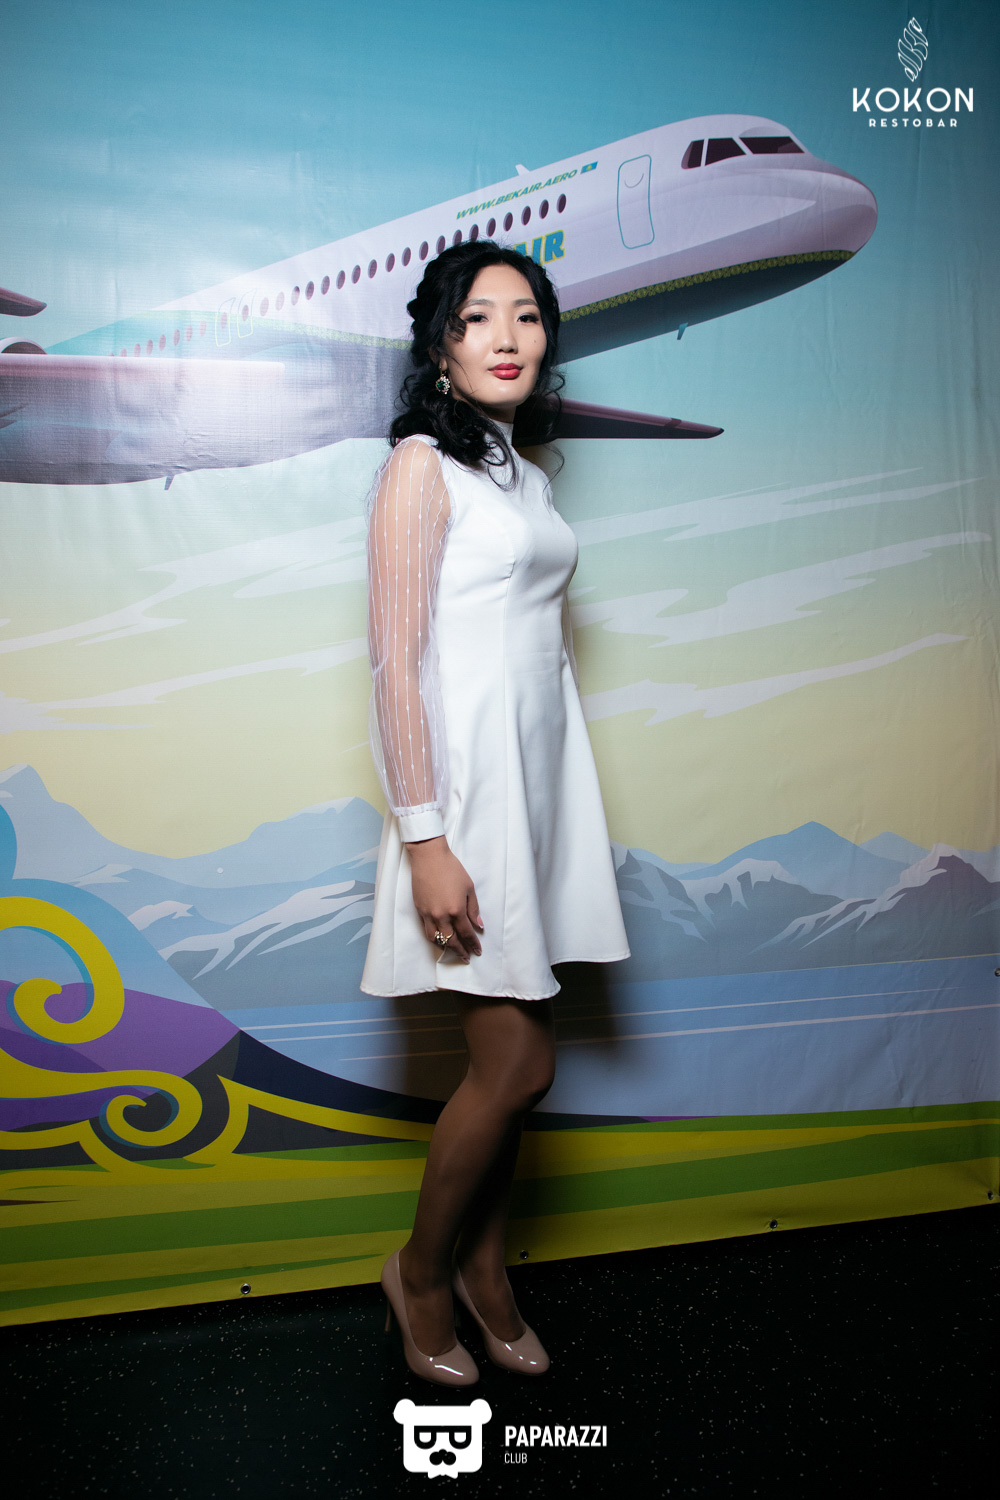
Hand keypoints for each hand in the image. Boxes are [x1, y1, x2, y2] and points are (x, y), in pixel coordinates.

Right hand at [406, 836, 483, 961]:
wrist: (429, 857)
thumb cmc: (451, 869)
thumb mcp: (469, 887)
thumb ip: (473, 909)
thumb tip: (478, 925)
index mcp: (456, 909)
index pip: (466, 933)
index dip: (473, 944)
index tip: (477, 951)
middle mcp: (441, 915)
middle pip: (451, 940)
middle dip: (460, 951)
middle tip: (466, 957)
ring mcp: (428, 914)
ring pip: (436, 939)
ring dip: (446, 947)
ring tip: (453, 951)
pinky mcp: (419, 910)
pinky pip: (426, 930)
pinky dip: (434, 938)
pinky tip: (439, 939)